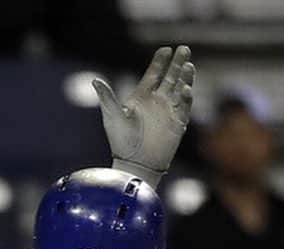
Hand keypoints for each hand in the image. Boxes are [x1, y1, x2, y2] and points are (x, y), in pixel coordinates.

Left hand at [93, 44, 194, 187]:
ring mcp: (168, 112)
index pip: (153, 74)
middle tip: (184, 49)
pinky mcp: (178, 123)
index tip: (165, 49)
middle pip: (170, 77)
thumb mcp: (113, 117)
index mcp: (141, 98)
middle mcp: (156, 102)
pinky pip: (185, 106)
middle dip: (177, 63)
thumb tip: (95, 80)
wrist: (135, 164)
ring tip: (188, 65)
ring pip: (180, 88)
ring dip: (185, 77)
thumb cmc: (121, 142)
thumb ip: (107, 98)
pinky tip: (185, 88)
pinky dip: (187, 96)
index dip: (160, 62)